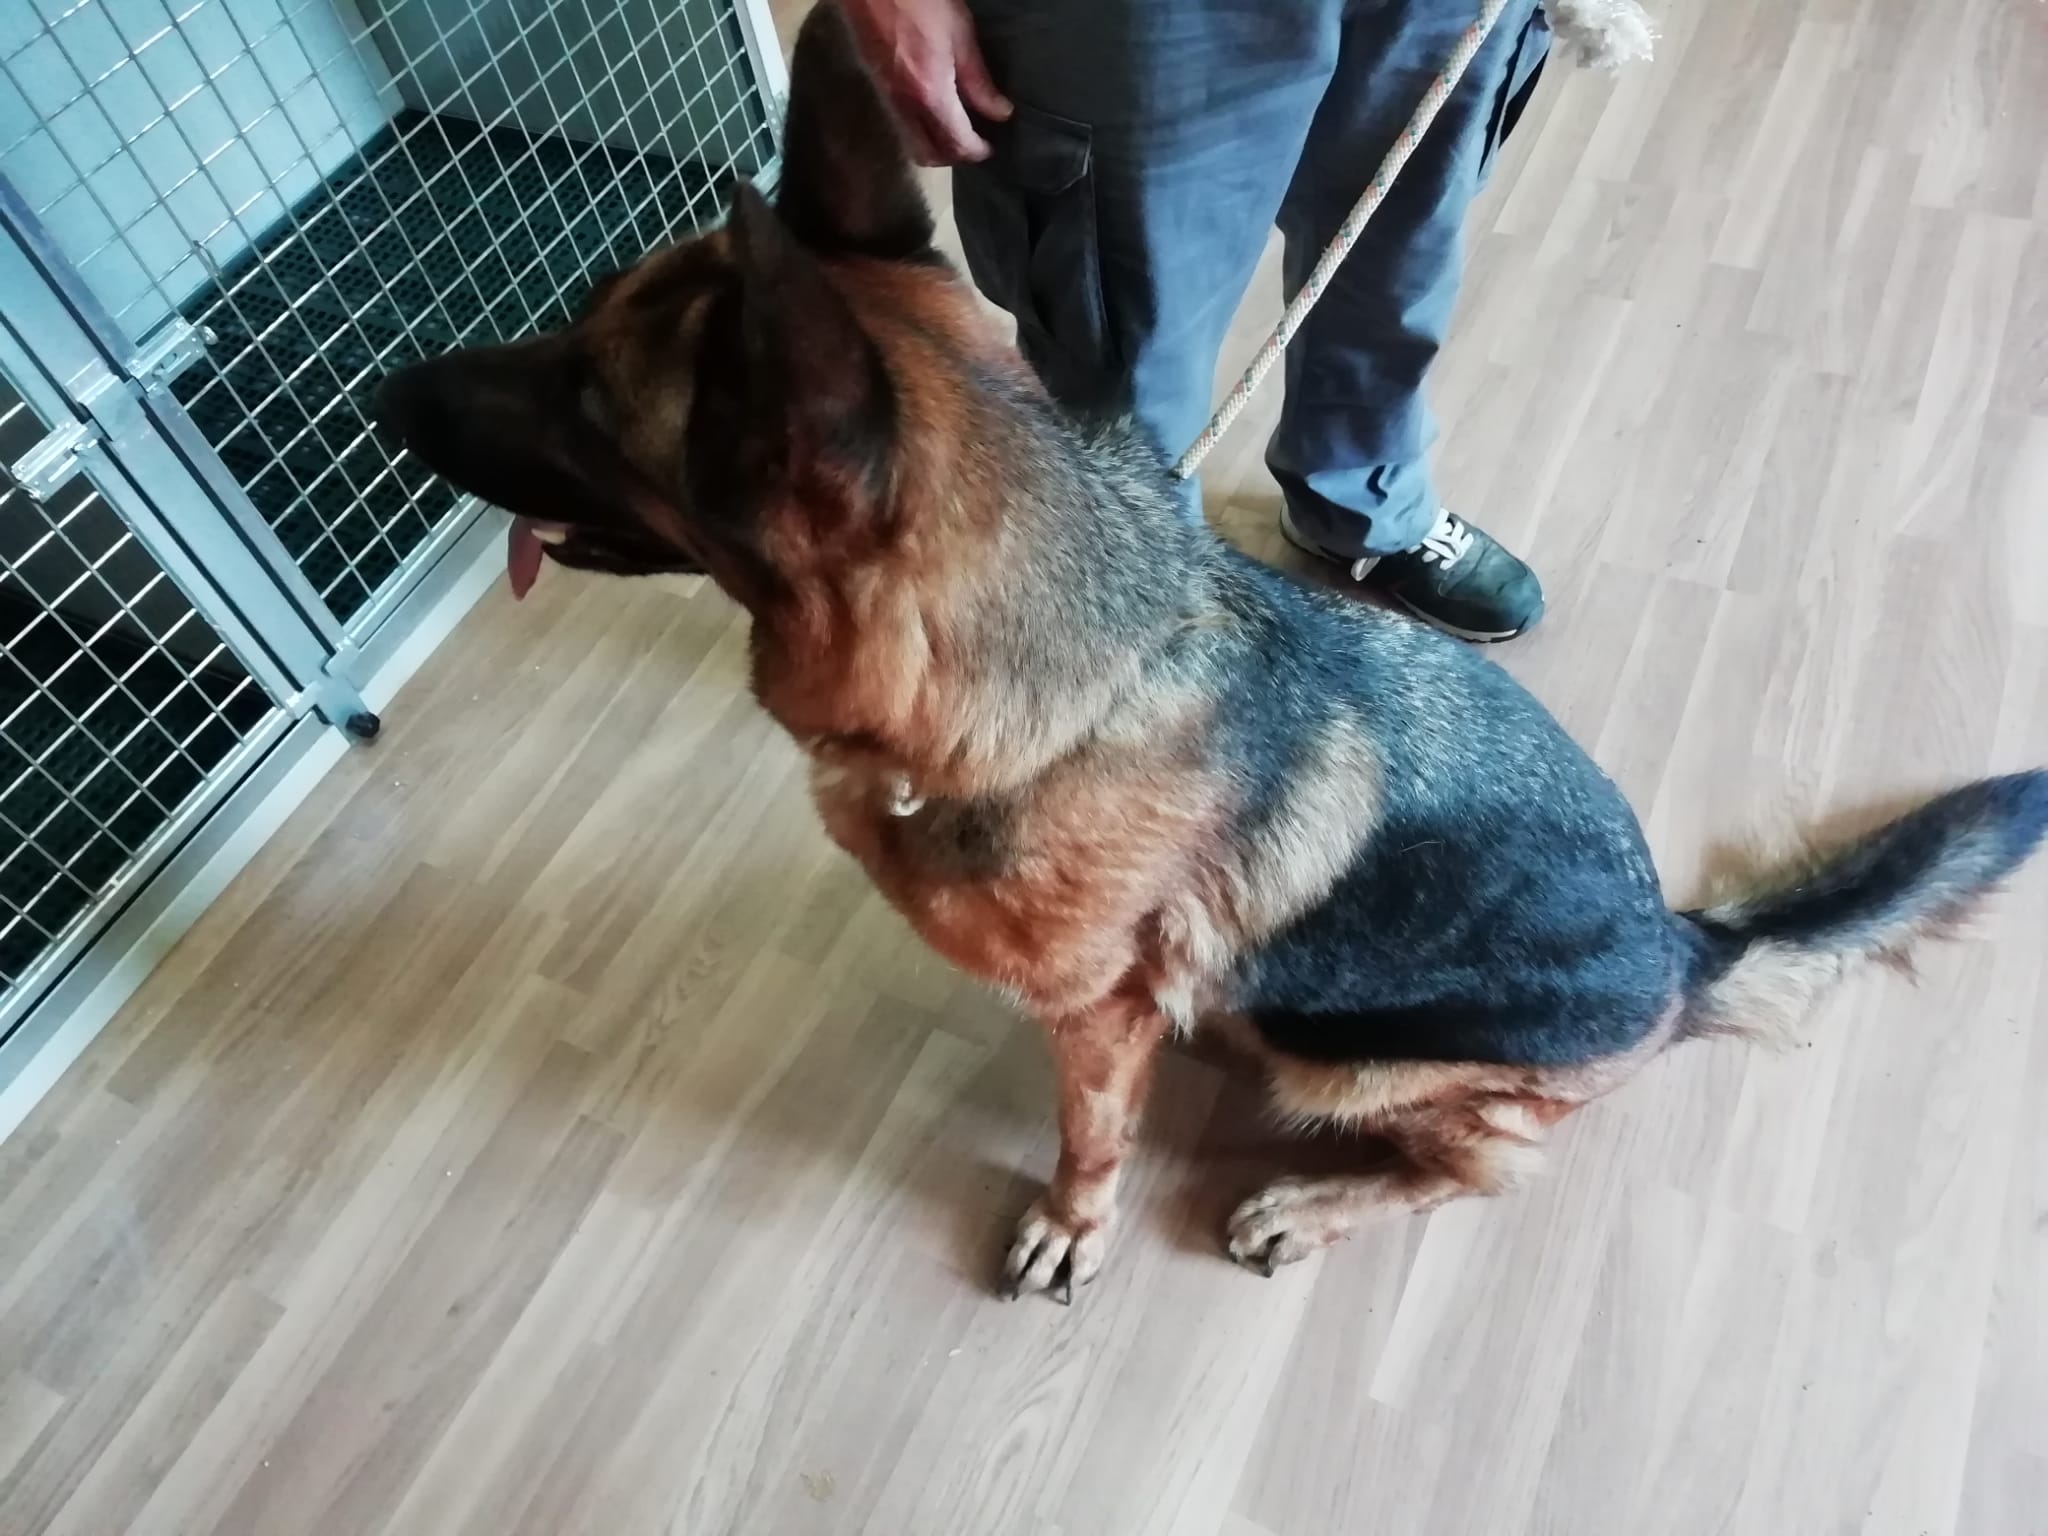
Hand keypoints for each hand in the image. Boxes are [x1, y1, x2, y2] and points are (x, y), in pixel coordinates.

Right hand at [839, 0, 1012, 165]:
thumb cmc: (921, 1)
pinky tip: (936, 109)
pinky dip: (921, 129)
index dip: (976, 151)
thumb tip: (999, 112)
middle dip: (953, 157)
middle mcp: (906, 106)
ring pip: (911, 143)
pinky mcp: (878, 88)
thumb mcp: (960, 34)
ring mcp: (888, 98)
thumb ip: (978, 80)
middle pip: (928, 154)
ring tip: (957, 128)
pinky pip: (902, 124)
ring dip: (935, 146)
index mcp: (930, 94)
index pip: (956, 143)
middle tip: (974, 143)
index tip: (991, 147)